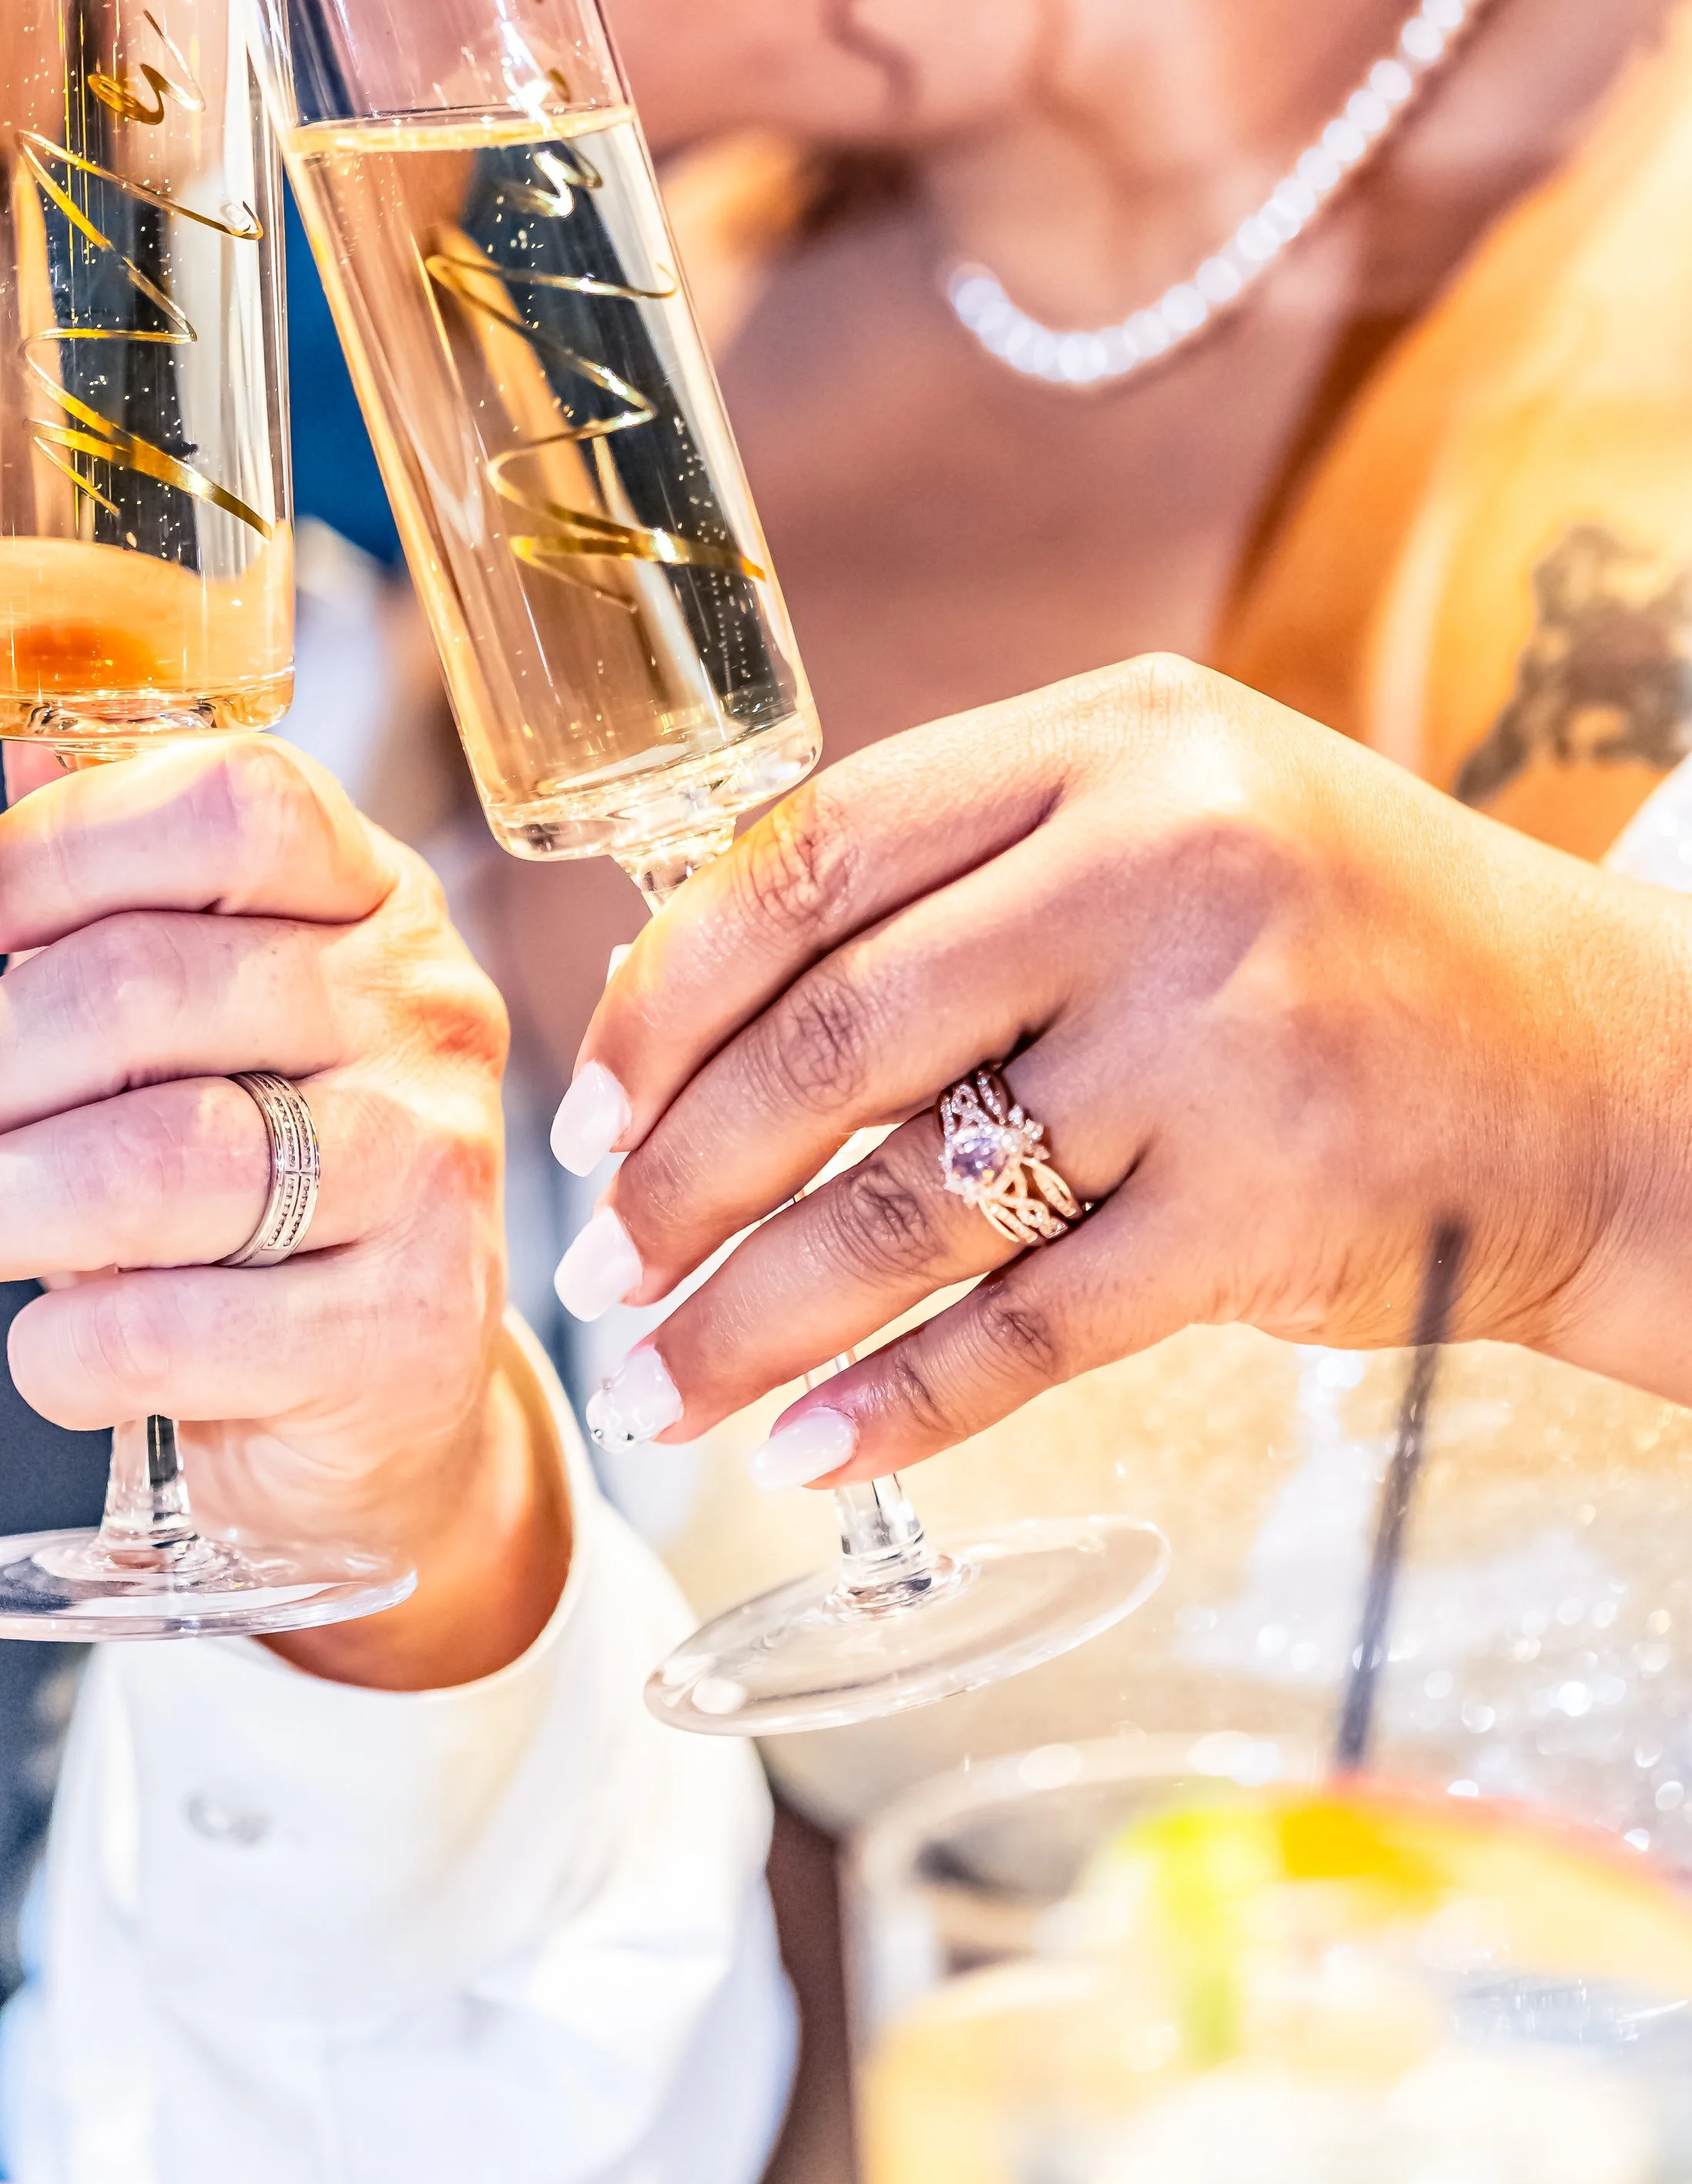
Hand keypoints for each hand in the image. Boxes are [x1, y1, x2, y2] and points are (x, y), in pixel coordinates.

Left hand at [0, 737, 567, 1688]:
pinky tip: (52, 1341)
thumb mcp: (234, 1022)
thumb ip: (143, 898)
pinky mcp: (401, 1330)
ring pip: (150, 1164)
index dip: (73, 843)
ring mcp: (430, 1174)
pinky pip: (166, 1327)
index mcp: (380, 909)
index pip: (239, 807)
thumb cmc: (288, 1188)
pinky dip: (61, 1346)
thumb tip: (32, 750)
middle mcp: (426, 1020)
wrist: (395, 1399)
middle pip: (150, 987)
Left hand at [553, 658, 1691, 1482]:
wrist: (1606, 1069)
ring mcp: (1219, 1040)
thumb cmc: (1347, 938)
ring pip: (908, 1202)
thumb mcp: (1173, 813)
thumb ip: (972, 868)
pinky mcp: (1266, 1209)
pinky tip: (805, 1444)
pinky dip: (900, 1399)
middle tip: (600, 1263)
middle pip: (835, 1036)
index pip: (816, 855)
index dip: (669, 991)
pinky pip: (1028, 1328)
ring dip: (753, 1311)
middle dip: (680, 1174)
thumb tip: (703, 1001)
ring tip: (660, 1381)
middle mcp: (1162, 865)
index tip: (592, 1103)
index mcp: (1113, 739)